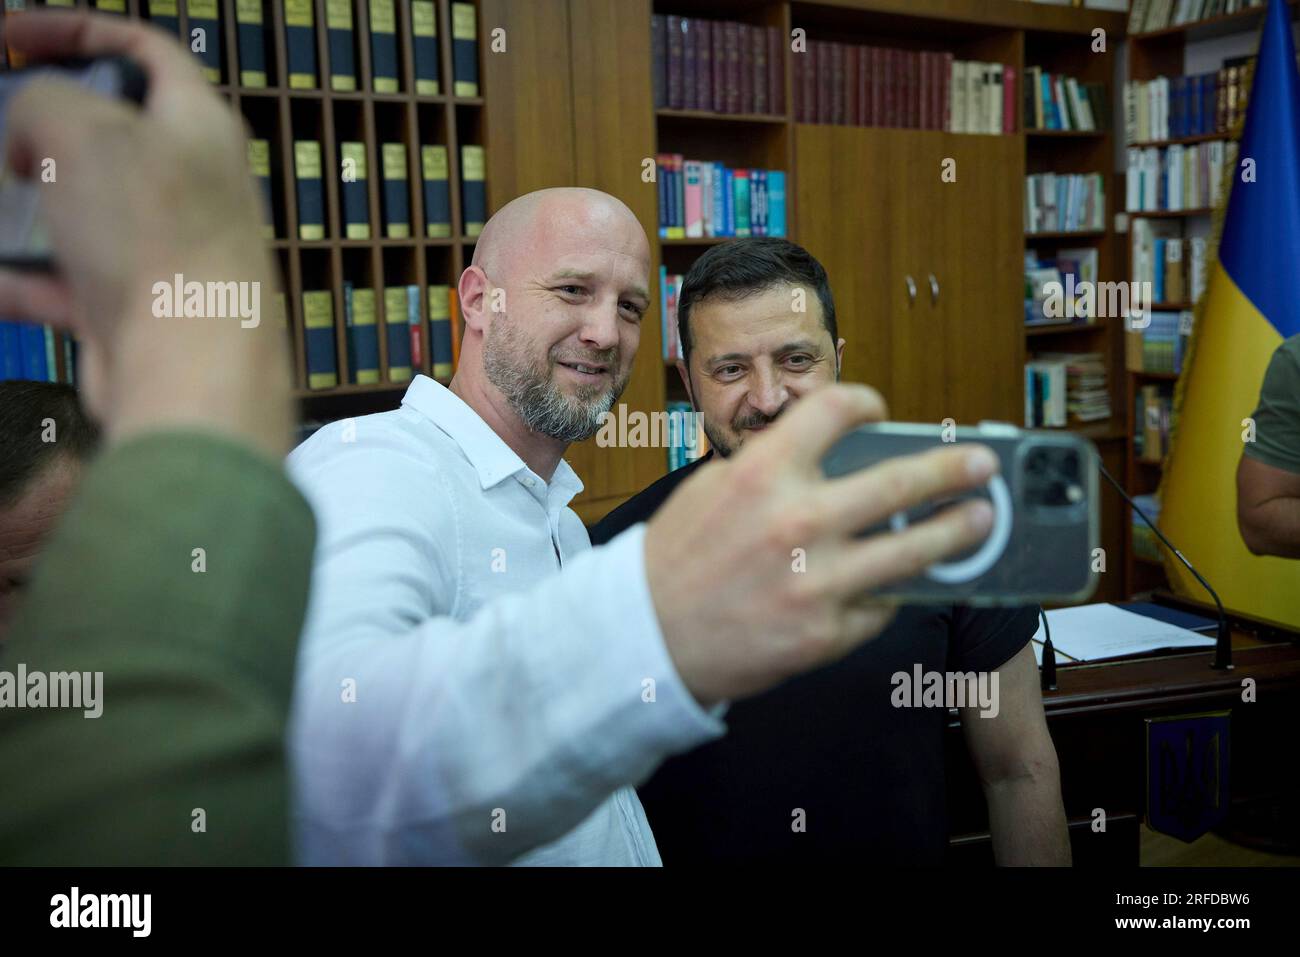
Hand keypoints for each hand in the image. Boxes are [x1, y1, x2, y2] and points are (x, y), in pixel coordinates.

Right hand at [0, 11, 289, 456]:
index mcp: (200, 125)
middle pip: (110, 135)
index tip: (8, 32)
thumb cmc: (151, 231)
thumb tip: (32, 133)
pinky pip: (67, 284)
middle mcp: (194, 185)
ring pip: (82, 212)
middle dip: (41, 128)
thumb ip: (45, 100)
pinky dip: (23, 281)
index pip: (145, 48)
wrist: (189, 365)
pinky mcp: (141, 310)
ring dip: (24, 207)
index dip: (75, 28)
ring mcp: (168, 251)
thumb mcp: (82, 129)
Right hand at [645, 384, 997, 704]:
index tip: (880, 411)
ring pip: (916, 550)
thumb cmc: (677, 560)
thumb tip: (841, 458)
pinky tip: (901, 582)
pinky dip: (892, 590)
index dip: (867, 401)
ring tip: (980, 520)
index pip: (836, 408)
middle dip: (954, 469)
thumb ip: (773, 468)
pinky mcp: (826, 632)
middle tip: (982, 464)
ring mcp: (816, 581)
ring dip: (959, 531)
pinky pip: (882, 604)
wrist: (644, 639)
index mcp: (763, 472)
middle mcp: (797, 521)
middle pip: (902, 480)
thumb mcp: (712, 490)